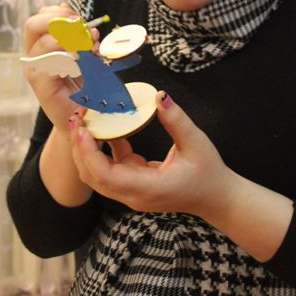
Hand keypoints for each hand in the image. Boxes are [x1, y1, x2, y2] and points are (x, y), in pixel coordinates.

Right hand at [23, 3, 97, 130]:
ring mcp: (34, 69)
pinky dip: (70, 58)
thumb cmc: (84, 85)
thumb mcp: (87, 56)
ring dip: (70, 39)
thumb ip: (84, 40)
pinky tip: (83, 64)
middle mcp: (33, 54)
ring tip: (89, 49)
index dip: (61, 11)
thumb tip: (89, 27)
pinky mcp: (39, 84)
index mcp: (41, 43)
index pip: (42, 15)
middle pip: (33, 24)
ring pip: (43, 41)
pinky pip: (52, 62)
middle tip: (81, 27)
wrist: (82, 117)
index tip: (81, 19)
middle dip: (59, 19)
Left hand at [69, 91, 234, 216]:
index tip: (82, 128)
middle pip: (92, 177)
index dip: (88, 152)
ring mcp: (132, 193)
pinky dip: (104, 152)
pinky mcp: (135, 186)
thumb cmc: (210, 173)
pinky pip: (111, 170)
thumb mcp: (196, 143)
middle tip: (77, 118)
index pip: (105, 175)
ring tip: (85, 122)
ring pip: (97, 176)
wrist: (218, 199)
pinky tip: (108, 130)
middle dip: (79, 148)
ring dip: (87, 151)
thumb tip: (160, 96)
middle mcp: (134, 195)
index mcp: (147, 188)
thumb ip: (176, 120)